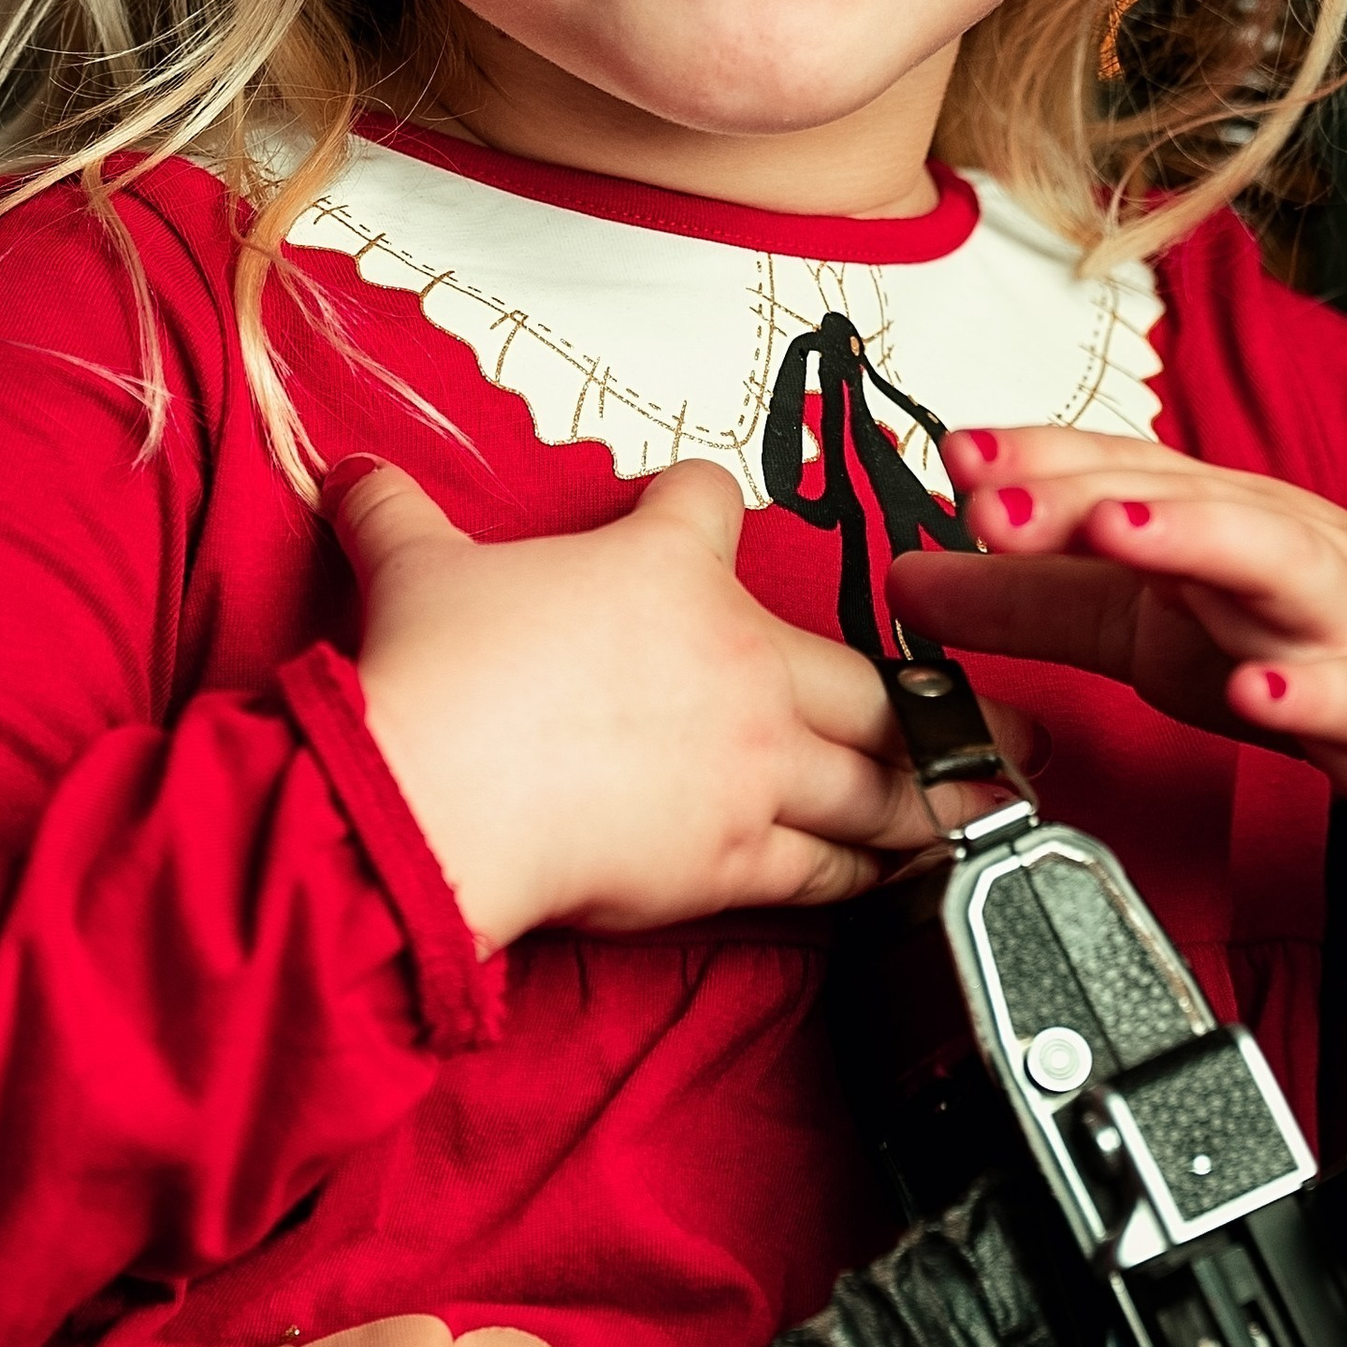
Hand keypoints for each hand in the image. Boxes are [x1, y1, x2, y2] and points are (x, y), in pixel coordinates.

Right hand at [330, 459, 999, 950]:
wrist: (432, 794)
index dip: (707, 504)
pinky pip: (833, 864)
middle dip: (943, 693)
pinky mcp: (737, 857)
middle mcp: (736, 661)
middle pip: (868, 669)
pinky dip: (880, 869)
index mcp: (664, 571)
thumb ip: (392, 514)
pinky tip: (909, 873)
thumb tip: (346, 473)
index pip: (713, 504)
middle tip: (1000, 711)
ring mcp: (751, 765)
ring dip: (942, 788)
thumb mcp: (409, 567)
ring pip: (880, 776)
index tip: (708, 516)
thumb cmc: (434, 676)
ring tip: (994, 797)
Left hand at [889, 428, 1346, 922]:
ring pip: (1269, 560)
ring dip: (1190, 538)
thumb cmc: (1307, 648)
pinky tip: (1261, 691)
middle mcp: (1273, 545)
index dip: (1033, 458)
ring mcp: (1343, 618)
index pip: (1113, 468)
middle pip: (1174, 497)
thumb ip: (1030, 600)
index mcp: (1209, 518)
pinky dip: (1308, 690)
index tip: (949, 451)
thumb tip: (904, 573)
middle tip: (990, 490)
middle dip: (1080, 489)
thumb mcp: (1149, 625)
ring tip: (1116, 529)